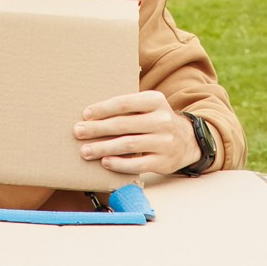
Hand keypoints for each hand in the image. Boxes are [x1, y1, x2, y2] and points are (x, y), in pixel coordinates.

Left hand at [75, 92, 199, 181]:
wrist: (188, 142)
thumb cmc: (157, 122)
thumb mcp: (150, 107)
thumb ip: (129, 107)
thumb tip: (92, 114)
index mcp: (156, 101)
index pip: (125, 103)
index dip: (103, 109)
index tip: (86, 115)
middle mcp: (162, 120)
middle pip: (123, 125)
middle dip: (97, 129)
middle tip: (78, 132)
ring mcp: (164, 142)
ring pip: (128, 145)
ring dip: (103, 148)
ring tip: (85, 151)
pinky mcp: (163, 162)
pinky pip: (137, 164)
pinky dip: (119, 164)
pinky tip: (105, 162)